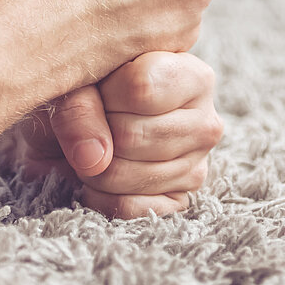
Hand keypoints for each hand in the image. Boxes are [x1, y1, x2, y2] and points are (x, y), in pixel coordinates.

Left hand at [14, 52, 222, 216]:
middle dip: (96, 132)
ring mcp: (196, 166)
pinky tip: (98, 176)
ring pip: (126, 175)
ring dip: (92, 166)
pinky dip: (98, 196)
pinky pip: (127, 208)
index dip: (105, 92)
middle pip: (132, 136)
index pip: (141, 88)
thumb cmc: (90, 90)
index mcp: (194, 77)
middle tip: (94, 122)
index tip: (100, 88)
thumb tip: (93, 158)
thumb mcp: (78, 80)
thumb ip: (79, 107)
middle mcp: (206, 122)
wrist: (84, 123)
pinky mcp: (179, 201)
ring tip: (95, 147)